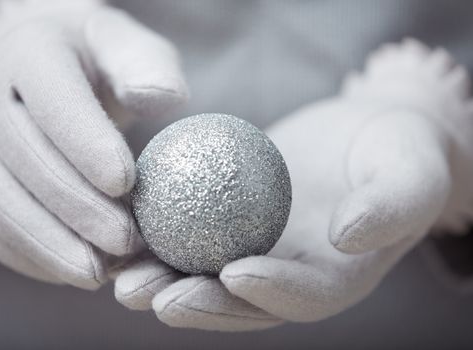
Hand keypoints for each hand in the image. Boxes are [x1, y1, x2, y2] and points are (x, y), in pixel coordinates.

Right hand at [0, 0, 186, 288]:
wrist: (39, 71)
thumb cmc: (95, 61)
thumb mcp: (125, 47)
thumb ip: (147, 66)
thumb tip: (161, 99)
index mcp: (29, 53)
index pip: (55, 102)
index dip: (88, 146)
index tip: (127, 185)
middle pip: (27, 160)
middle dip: (79, 208)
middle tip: (126, 243)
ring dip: (51, 244)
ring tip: (100, 273)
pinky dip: (27, 253)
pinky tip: (69, 270)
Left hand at [114, 39, 472, 329]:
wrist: (370, 134)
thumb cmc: (401, 152)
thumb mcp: (413, 173)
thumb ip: (390, 206)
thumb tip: (349, 234)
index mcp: (337, 276)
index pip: (304, 296)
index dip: (270, 292)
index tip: (234, 274)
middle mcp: (291, 272)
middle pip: (242, 302)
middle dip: (198, 306)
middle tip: (154, 298)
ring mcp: (260, 249)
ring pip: (207, 276)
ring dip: (163, 282)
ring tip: (121, 280)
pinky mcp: (234, 221)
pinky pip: (194, 234)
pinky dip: (160, 238)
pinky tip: (124, 231)